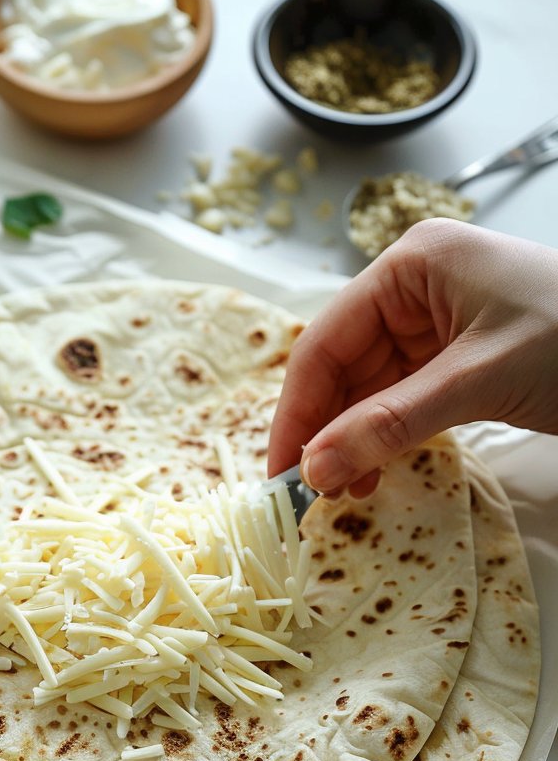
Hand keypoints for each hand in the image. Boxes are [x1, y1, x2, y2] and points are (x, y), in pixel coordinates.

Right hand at [267, 220, 557, 496]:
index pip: (327, 342)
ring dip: (352, 442)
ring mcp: (436, 323)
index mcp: (412, 265)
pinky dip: (384, 438)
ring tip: (348, 493)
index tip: (282, 472)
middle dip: (324, 431)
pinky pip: (400, 400)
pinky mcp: (455, 358)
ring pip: (367, 390)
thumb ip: (391, 424)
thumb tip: (316, 469)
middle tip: (309, 494)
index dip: (298, 411)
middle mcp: (415, 288)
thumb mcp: (478, 380)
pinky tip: (376, 473)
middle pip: (341, 368)